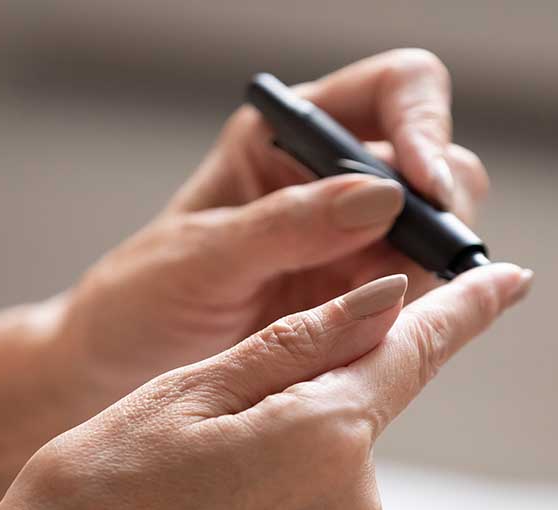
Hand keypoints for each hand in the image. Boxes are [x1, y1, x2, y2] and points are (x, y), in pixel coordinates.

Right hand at [0, 264, 530, 509]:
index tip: (510, 277)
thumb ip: (304, 343)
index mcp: (325, 435)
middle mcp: (355, 507)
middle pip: (357, 416)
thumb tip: (388, 298)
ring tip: (196, 492)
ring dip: (283, 463)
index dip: (467, 308)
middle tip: (209, 429)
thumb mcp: (190, 391)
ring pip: (332, 475)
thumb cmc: (95, 492)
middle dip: (305, 401)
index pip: (416, 352)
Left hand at [52, 49, 491, 409]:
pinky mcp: (363, 300)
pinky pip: (423, 296)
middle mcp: (333, 180)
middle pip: (438, 162)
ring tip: (383, 311)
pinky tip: (388, 335)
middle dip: (441, 208)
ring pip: (441, 234)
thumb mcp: (200, 259)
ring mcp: (355, 242)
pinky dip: (423, 313)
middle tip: (416, 264)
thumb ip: (286, 225)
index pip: (395, 91)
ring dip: (433, 269)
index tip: (425, 186)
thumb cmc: (138, 300)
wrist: (116, 369)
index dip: (425, 125)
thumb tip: (383, 197)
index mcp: (288, 137)